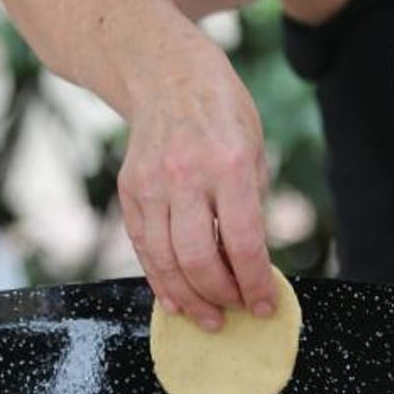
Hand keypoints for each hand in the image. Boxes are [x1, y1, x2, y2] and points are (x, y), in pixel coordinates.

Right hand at [117, 40, 274, 329]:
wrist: (167, 75)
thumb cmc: (222, 114)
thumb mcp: (255, 151)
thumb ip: (253, 206)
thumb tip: (253, 265)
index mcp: (229, 164)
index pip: (243, 242)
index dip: (255, 283)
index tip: (264, 305)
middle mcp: (185, 175)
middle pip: (197, 258)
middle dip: (220, 296)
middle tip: (235, 313)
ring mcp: (151, 183)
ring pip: (165, 259)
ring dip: (188, 297)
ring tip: (207, 318)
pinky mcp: (129, 190)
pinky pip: (143, 246)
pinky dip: (159, 279)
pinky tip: (176, 298)